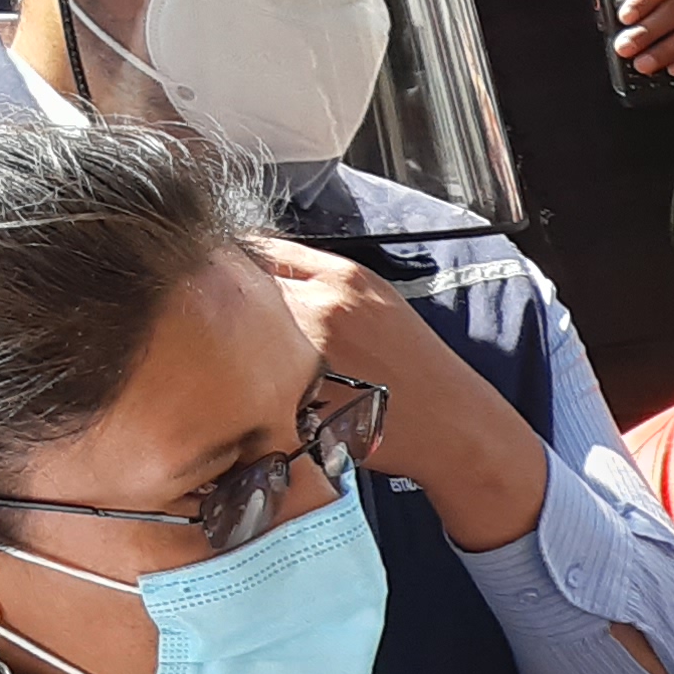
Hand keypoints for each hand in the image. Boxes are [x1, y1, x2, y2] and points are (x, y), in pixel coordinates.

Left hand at [250, 236, 550, 552]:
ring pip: (242, 333)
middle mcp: (324, 306)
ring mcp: (310, 351)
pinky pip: (254, 378)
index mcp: (345, 278)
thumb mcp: (381, 305)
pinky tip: (254, 389)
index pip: (263, 249)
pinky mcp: (303, 394)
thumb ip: (328, 285)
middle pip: (243, 288)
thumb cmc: (416, 369)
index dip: (237, 264)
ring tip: (235, 356)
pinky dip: (246, 380)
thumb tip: (271, 275)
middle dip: (228, 302)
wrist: (452, 424)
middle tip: (221, 320)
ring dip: (231, 341)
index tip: (227, 279)